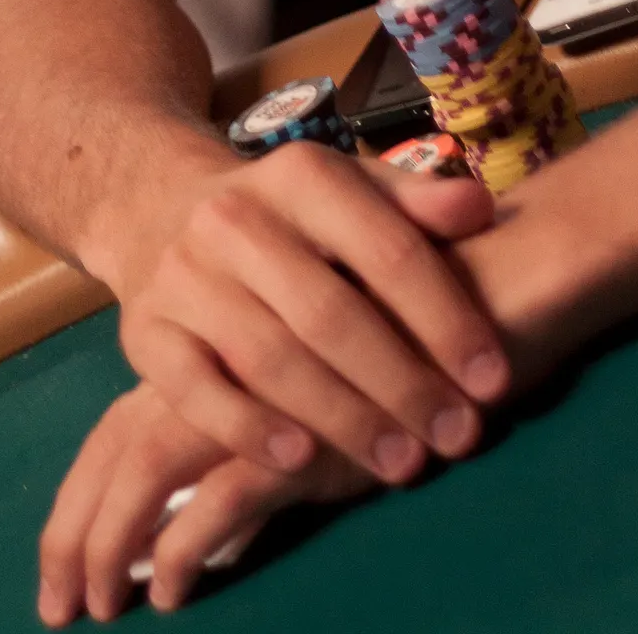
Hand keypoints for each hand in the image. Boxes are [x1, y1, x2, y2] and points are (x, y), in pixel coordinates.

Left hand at [38, 381, 374, 622]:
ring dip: (112, 543)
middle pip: (111, 453)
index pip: (112, 434)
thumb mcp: (283, 403)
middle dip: (72, 533)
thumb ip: (228, 442)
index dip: (76, 502)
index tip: (57, 569)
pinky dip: (186, 547)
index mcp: (199, 364)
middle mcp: (208, 374)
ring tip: (104, 606)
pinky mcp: (293, 439)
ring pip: (144, 471)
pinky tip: (175, 592)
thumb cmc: (370, 361)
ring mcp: (247, 401)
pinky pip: (219, 500)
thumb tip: (174, 530)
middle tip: (57, 608)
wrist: (449, 327)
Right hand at [108, 145, 505, 489]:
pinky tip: (303, 461)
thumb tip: (481, 208)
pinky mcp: (145, 331)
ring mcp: (183, 274)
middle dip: (401, 383)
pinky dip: (249, 429)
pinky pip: (195, 390)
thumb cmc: (288, 216)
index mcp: (301, 174)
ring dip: (342, 417)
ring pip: (268, 357)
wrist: (160, 209)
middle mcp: (235, 217)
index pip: (385, 249)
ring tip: (402, 463)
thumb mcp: (351, 191)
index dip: (445, 317)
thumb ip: (415, 204)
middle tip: (457, 437)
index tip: (493, 380)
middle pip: (328, 312)